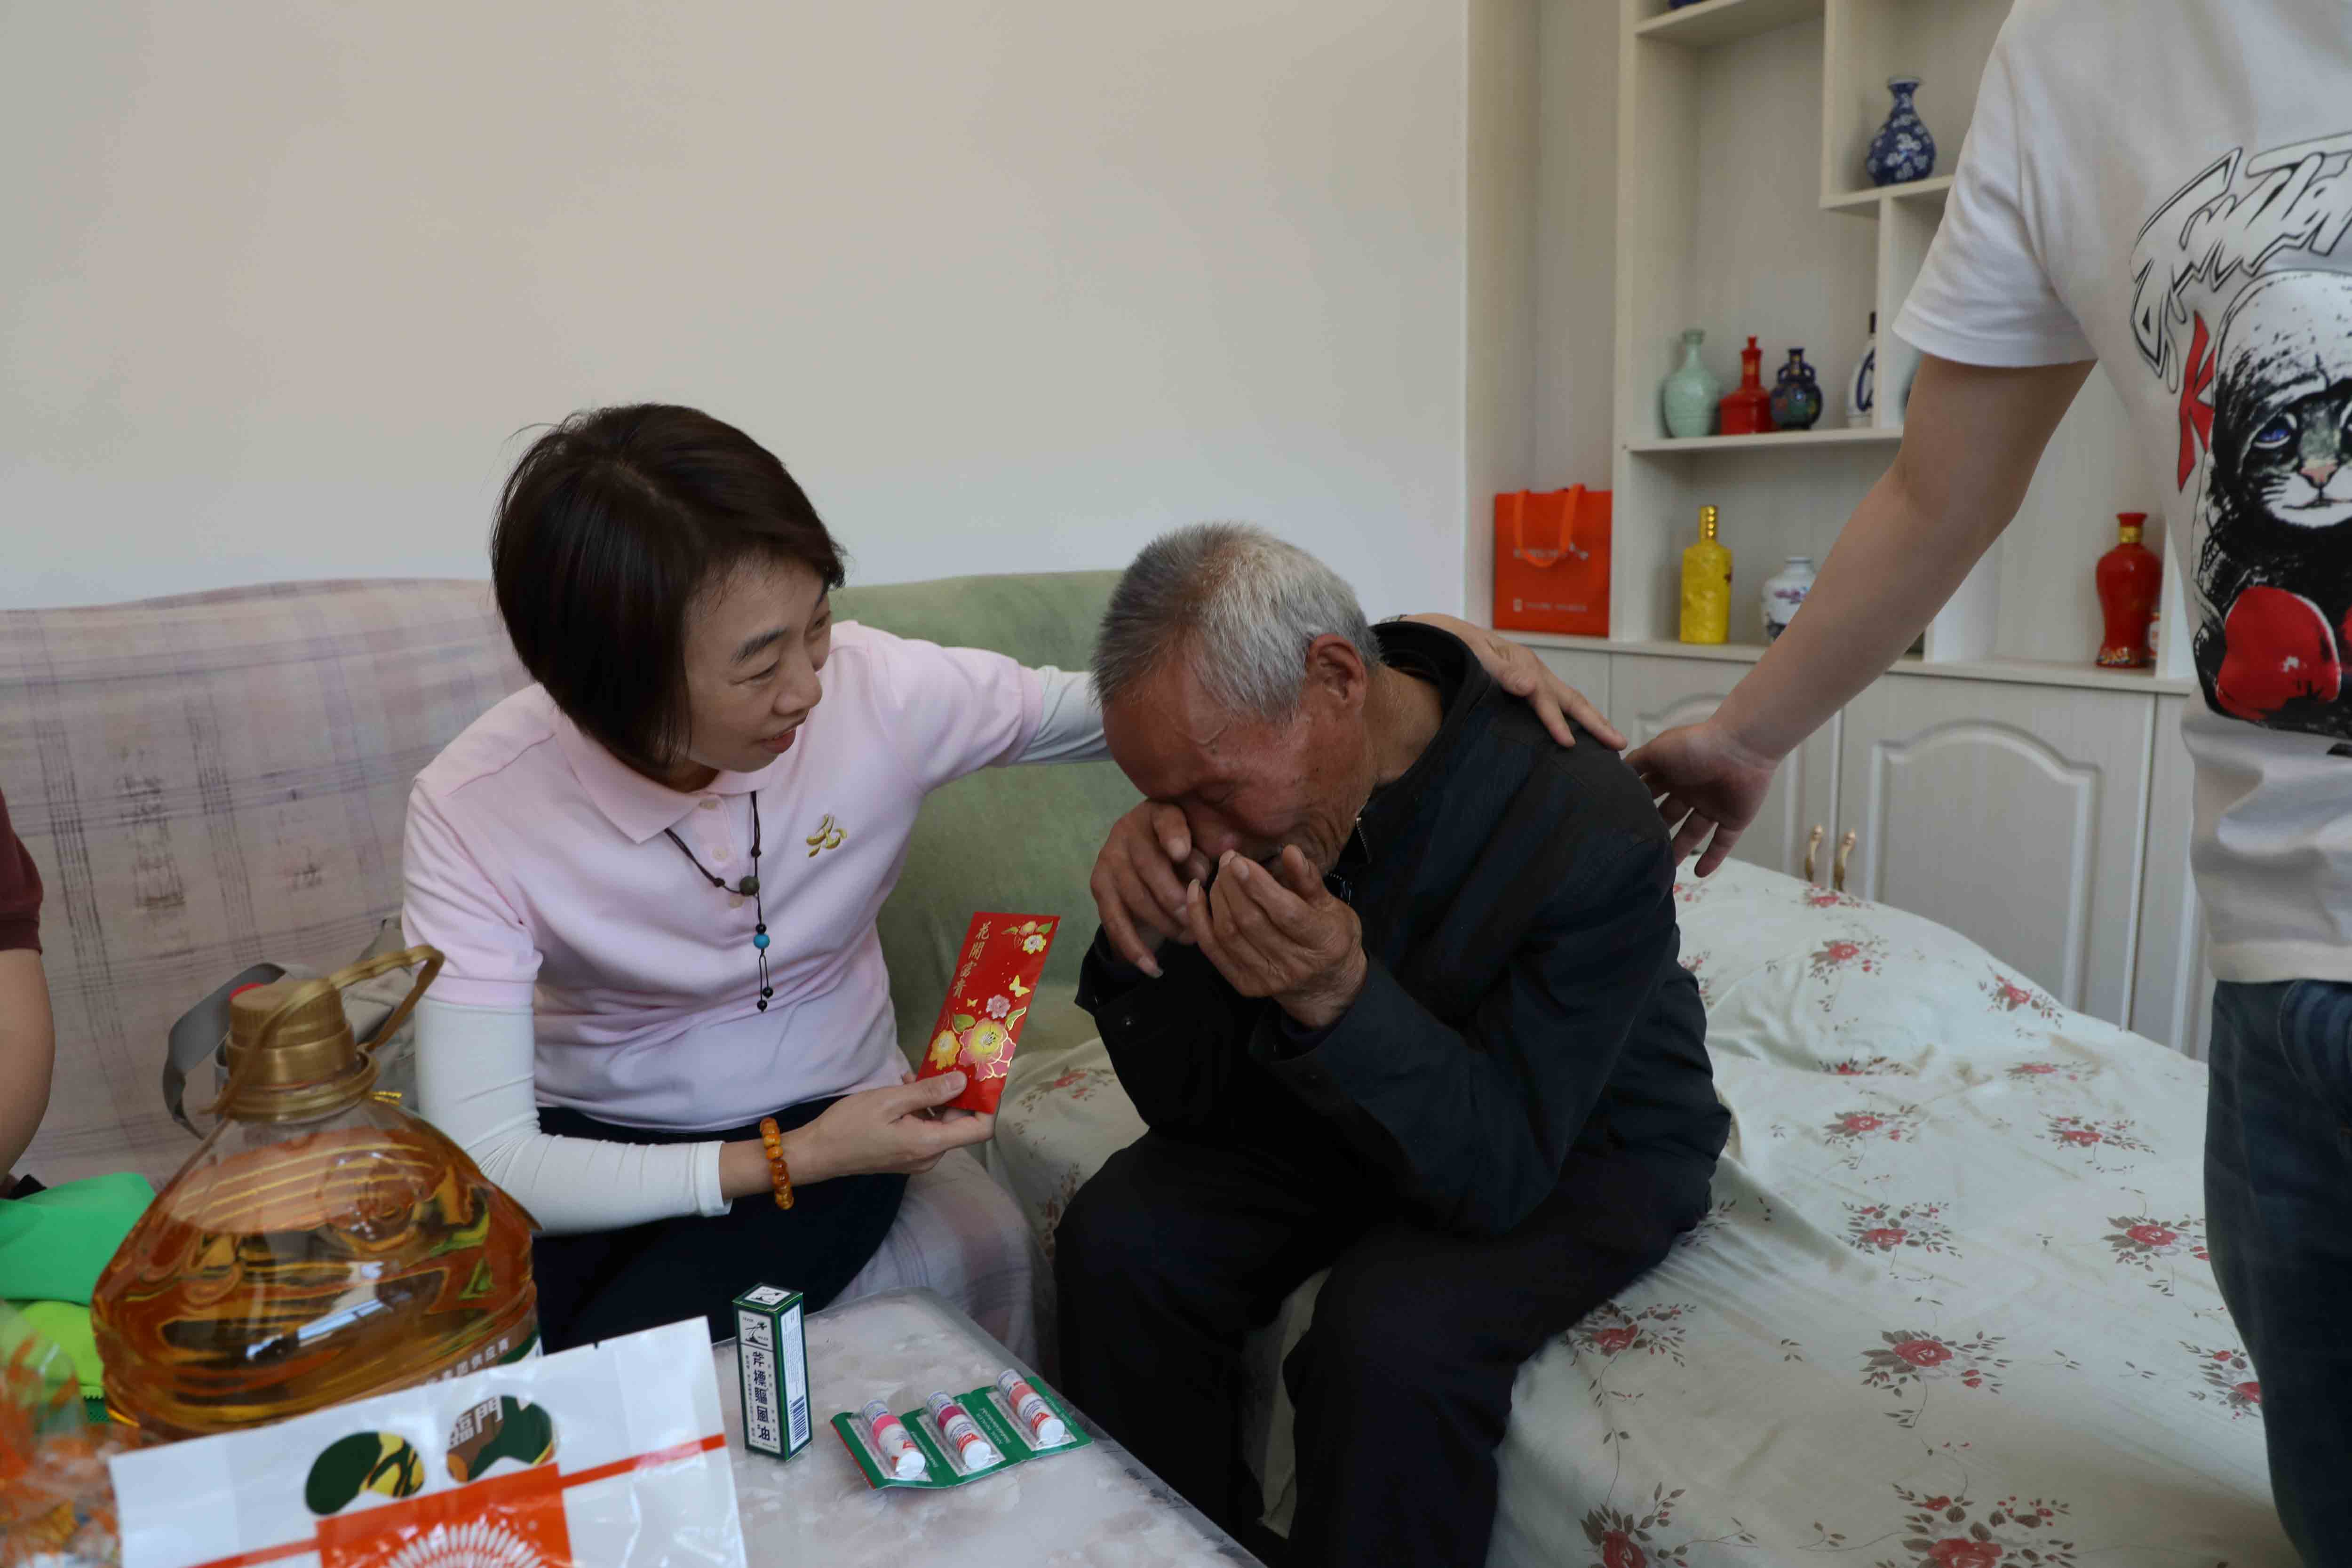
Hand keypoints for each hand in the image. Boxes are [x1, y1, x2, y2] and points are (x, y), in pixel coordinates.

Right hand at [721, 1074, 992, 1198]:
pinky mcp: (907, 1154)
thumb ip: (929, 1092)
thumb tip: (963, 1082)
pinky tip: (905, 1089)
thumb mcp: (889, 1100)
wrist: (818, 1153)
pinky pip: (926, 1129)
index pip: (979, 1129)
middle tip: (943, 1065)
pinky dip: (922, 1109)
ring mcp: (919, 1158)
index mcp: (930, 1144)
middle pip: (960, 1123)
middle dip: (956, 1094)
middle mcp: (931, 1156)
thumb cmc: (850, 1125)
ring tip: (913, 1076)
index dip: (988, 1104)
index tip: (984, 1078)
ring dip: (934, 1098)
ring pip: (942, 1123)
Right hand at [1091, 800, 1212, 975]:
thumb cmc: (1191, 853)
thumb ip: (1213, 849)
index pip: (1166, 820)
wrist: (1150, 866)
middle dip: (1173, 896)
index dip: (1173, 835)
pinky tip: (1153, 967)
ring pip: (1134, 896)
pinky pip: (1114, 921)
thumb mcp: (1205, 845)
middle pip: (1148, 865)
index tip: (1183, 854)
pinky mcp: (1099, 886)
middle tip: (1195, 920)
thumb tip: (1221, 859)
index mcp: (1159, 812)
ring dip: (1163, 923)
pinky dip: (1134, 947)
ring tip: (1189, 939)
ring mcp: (1109, 859)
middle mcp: (1127, 830)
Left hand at [1189, 848, 1366, 1029]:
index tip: (1239, 861)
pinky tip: (1196, 893)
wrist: (1325, 985)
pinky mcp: (1245, 985)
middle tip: (1228, 859)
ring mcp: (1267, 980)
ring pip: (1229, 934)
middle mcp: (1295, 966)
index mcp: (1323, 942)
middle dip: (1233, 885)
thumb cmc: (1330, 937)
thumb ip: (1309, 880)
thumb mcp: (1331, 906)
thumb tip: (1291, 851)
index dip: (1259, 886)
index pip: (1286, 913)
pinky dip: (1198, 919)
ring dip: (1217, 897)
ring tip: (1219, 873)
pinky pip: (1212, 949)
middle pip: (1251, 922)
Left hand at [1400, 613, 1624, 748]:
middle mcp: (1536, 673)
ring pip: (1570, 702)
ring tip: (1613, 742)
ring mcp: (1536, 680)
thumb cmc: (1460, 648)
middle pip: (1572, 700)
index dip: (1556, 722)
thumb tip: (1528, 686)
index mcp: (1525, 665)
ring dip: (1592, 722)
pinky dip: (1575, 720)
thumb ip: (1502, 671)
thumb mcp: (1476, 655)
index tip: (1568, 744)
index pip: (1545, 698)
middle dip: (1596, 723)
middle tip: (1618, 743)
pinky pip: (1559, 706)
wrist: (1449, 637)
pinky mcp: (1531, 689)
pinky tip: (1583, 738)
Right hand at [1625, 718, 1779, 876]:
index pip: (1651, 793)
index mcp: (1674, 773)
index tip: (1619, 824)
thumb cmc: (1697, 744)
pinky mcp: (1733, 819)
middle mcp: (1691, 790)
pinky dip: (1712, 858)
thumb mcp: (1657, 750)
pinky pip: (1722, 843)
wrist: (1742, 747)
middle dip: (1655, 830)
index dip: (1638, 806)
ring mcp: (1713, 805)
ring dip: (1678, 850)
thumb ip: (1637, 762)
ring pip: (1692, 833)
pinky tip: (1698, 873)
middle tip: (1636, 849)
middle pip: (1669, 815)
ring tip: (1662, 869)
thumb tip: (1615, 773)